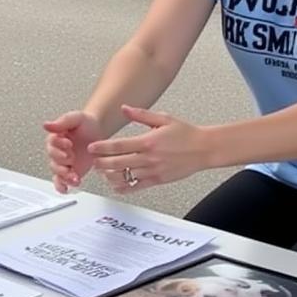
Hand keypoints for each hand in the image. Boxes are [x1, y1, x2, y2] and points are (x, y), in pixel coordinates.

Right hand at [43, 111, 103, 192]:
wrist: (97, 132)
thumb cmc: (86, 124)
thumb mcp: (76, 118)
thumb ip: (62, 122)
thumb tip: (46, 124)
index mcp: (56, 138)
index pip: (52, 143)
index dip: (59, 145)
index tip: (68, 143)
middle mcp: (58, 151)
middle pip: (53, 160)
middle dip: (62, 161)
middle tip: (71, 158)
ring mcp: (64, 163)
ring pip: (57, 173)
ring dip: (64, 176)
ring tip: (74, 177)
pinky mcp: (70, 171)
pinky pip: (61, 181)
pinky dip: (62, 186)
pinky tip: (66, 189)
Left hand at [87, 105, 209, 192]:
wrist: (204, 148)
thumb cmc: (186, 133)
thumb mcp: (162, 118)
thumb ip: (141, 115)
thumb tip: (125, 108)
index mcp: (148, 141)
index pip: (119, 146)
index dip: (103, 147)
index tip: (92, 147)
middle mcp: (149, 158)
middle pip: (119, 163)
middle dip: (102, 163)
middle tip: (93, 162)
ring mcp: (153, 170)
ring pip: (126, 176)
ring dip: (111, 175)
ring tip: (102, 172)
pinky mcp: (158, 180)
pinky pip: (138, 187)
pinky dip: (125, 188)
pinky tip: (117, 186)